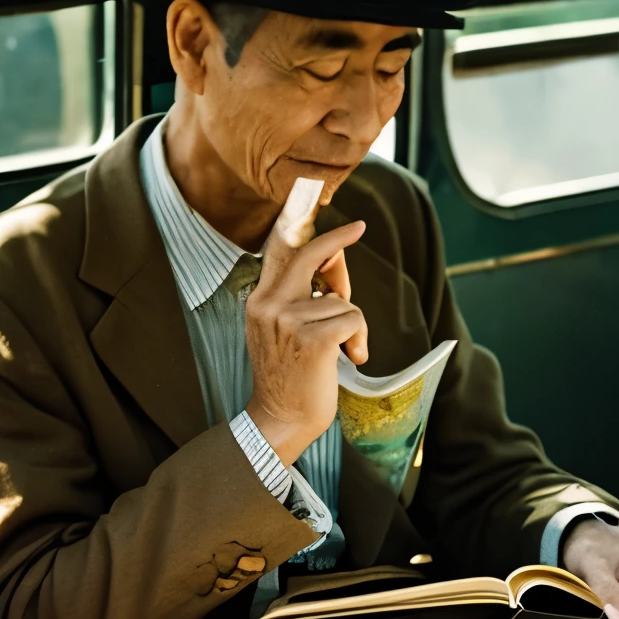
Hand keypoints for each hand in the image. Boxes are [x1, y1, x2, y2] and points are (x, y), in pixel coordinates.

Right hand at [245, 219, 368, 465]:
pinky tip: (350, 358)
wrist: (279, 419)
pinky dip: (359, 339)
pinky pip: (352, 318)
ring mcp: (289, 321)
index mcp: (259, 302)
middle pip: (308, 254)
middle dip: (336, 241)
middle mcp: (269, 305)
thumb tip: (333, 277)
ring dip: (351, 324)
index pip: (278, 251)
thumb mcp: (281, 331)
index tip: (309, 199)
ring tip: (342, 351)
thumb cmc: (288, 378)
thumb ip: (298, 300)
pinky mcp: (313, 338)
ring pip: (342, 299)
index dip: (296, 223)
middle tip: (357, 228)